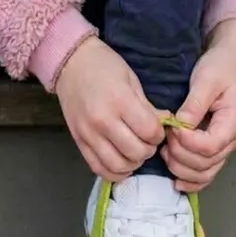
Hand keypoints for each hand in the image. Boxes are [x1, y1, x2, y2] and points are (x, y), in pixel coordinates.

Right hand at [56, 36, 164, 180]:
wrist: (70, 64)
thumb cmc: (104, 67)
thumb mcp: (132, 80)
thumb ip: (147, 107)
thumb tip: (165, 124)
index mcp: (119, 101)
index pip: (149, 132)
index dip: (159, 134)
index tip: (156, 129)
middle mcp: (102, 121)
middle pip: (136, 152)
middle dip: (148, 150)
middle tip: (147, 141)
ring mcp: (88, 134)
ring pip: (118, 165)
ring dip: (132, 163)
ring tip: (134, 152)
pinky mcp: (79, 143)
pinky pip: (98, 168)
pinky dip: (114, 172)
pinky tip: (121, 162)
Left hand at [163, 32, 235, 191]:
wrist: (230, 63)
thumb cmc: (219, 68)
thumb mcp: (206, 80)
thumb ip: (194, 105)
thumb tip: (180, 124)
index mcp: (233, 122)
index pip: (209, 146)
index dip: (186, 143)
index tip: (172, 128)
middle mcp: (232, 140)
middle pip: (205, 164)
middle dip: (179, 155)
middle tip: (166, 137)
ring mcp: (225, 147)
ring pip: (205, 173)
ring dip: (181, 168)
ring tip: (165, 151)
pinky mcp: (215, 150)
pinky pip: (205, 174)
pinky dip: (190, 180)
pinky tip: (175, 179)